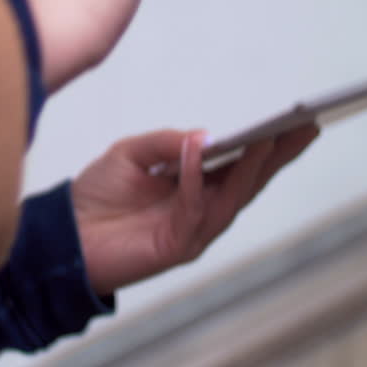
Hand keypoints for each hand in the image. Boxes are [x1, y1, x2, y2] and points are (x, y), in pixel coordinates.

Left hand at [71, 125, 318, 295]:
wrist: (63, 235)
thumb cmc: (96, 196)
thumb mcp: (131, 154)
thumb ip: (167, 143)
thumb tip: (205, 136)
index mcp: (197, 188)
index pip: (242, 164)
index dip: (270, 144)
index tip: (296, 120)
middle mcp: (203, 210)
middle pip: (251, 181)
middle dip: (279, 154)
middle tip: (304, 127)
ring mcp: (193, 231)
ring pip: (232, 197)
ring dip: (250, 166)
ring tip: (265, 137)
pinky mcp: (176, 246)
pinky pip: (194, 207)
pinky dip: (197, 177)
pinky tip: (200, 150)